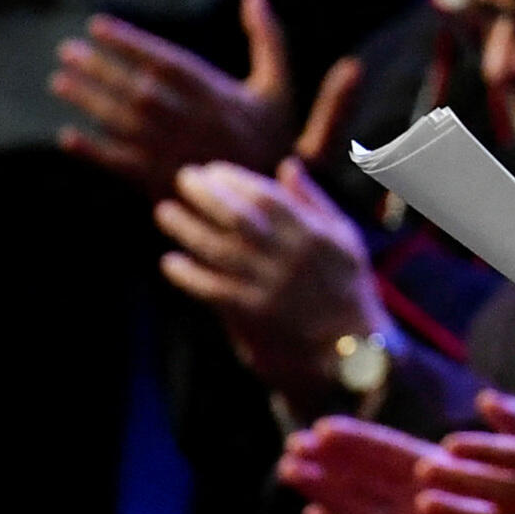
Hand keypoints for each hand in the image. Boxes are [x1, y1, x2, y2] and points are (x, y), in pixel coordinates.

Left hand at [52, 0, 298, 195]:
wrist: (269, 199)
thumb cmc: (273, 138)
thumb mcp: (279, 86)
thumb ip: (269, 39)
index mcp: (217, 95)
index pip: (165, 60)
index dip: (129, 41)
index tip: (97, 26)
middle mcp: (191, 120)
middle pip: (136, 88)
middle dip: (99, 67)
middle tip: (67, 50)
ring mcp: (173, 152)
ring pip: (122, 122)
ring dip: (88, 101)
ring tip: (60, 82)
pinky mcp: (161, 182)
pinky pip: (118, 164)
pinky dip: (92, 151)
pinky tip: (68, 137)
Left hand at [156, 157, 388, 403]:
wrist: (348, 347)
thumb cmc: (347, 286)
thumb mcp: (345, 237)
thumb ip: (315, 201)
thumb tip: (287, 165)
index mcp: (313, 234)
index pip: (265, 197)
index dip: (234, 180)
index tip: (212, 170)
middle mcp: (288, 256)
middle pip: (236, 217)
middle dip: (205, 194)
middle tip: (183, 178)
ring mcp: (268, 286)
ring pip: (218, 250)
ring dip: (187, 228)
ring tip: (165, 211)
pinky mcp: (252, 314)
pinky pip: (212, 289)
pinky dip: (188, 274)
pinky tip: (170, 261)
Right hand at [278, 417, 465, 513]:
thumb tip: (488, 397)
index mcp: (443, 470)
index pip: (389, 450)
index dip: (357, 438)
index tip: (323, 426)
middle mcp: (420, 496)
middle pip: (365, 473)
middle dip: (330, 459)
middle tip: (292, 445)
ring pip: (359, 502)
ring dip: (326, 488)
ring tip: (290, 470)